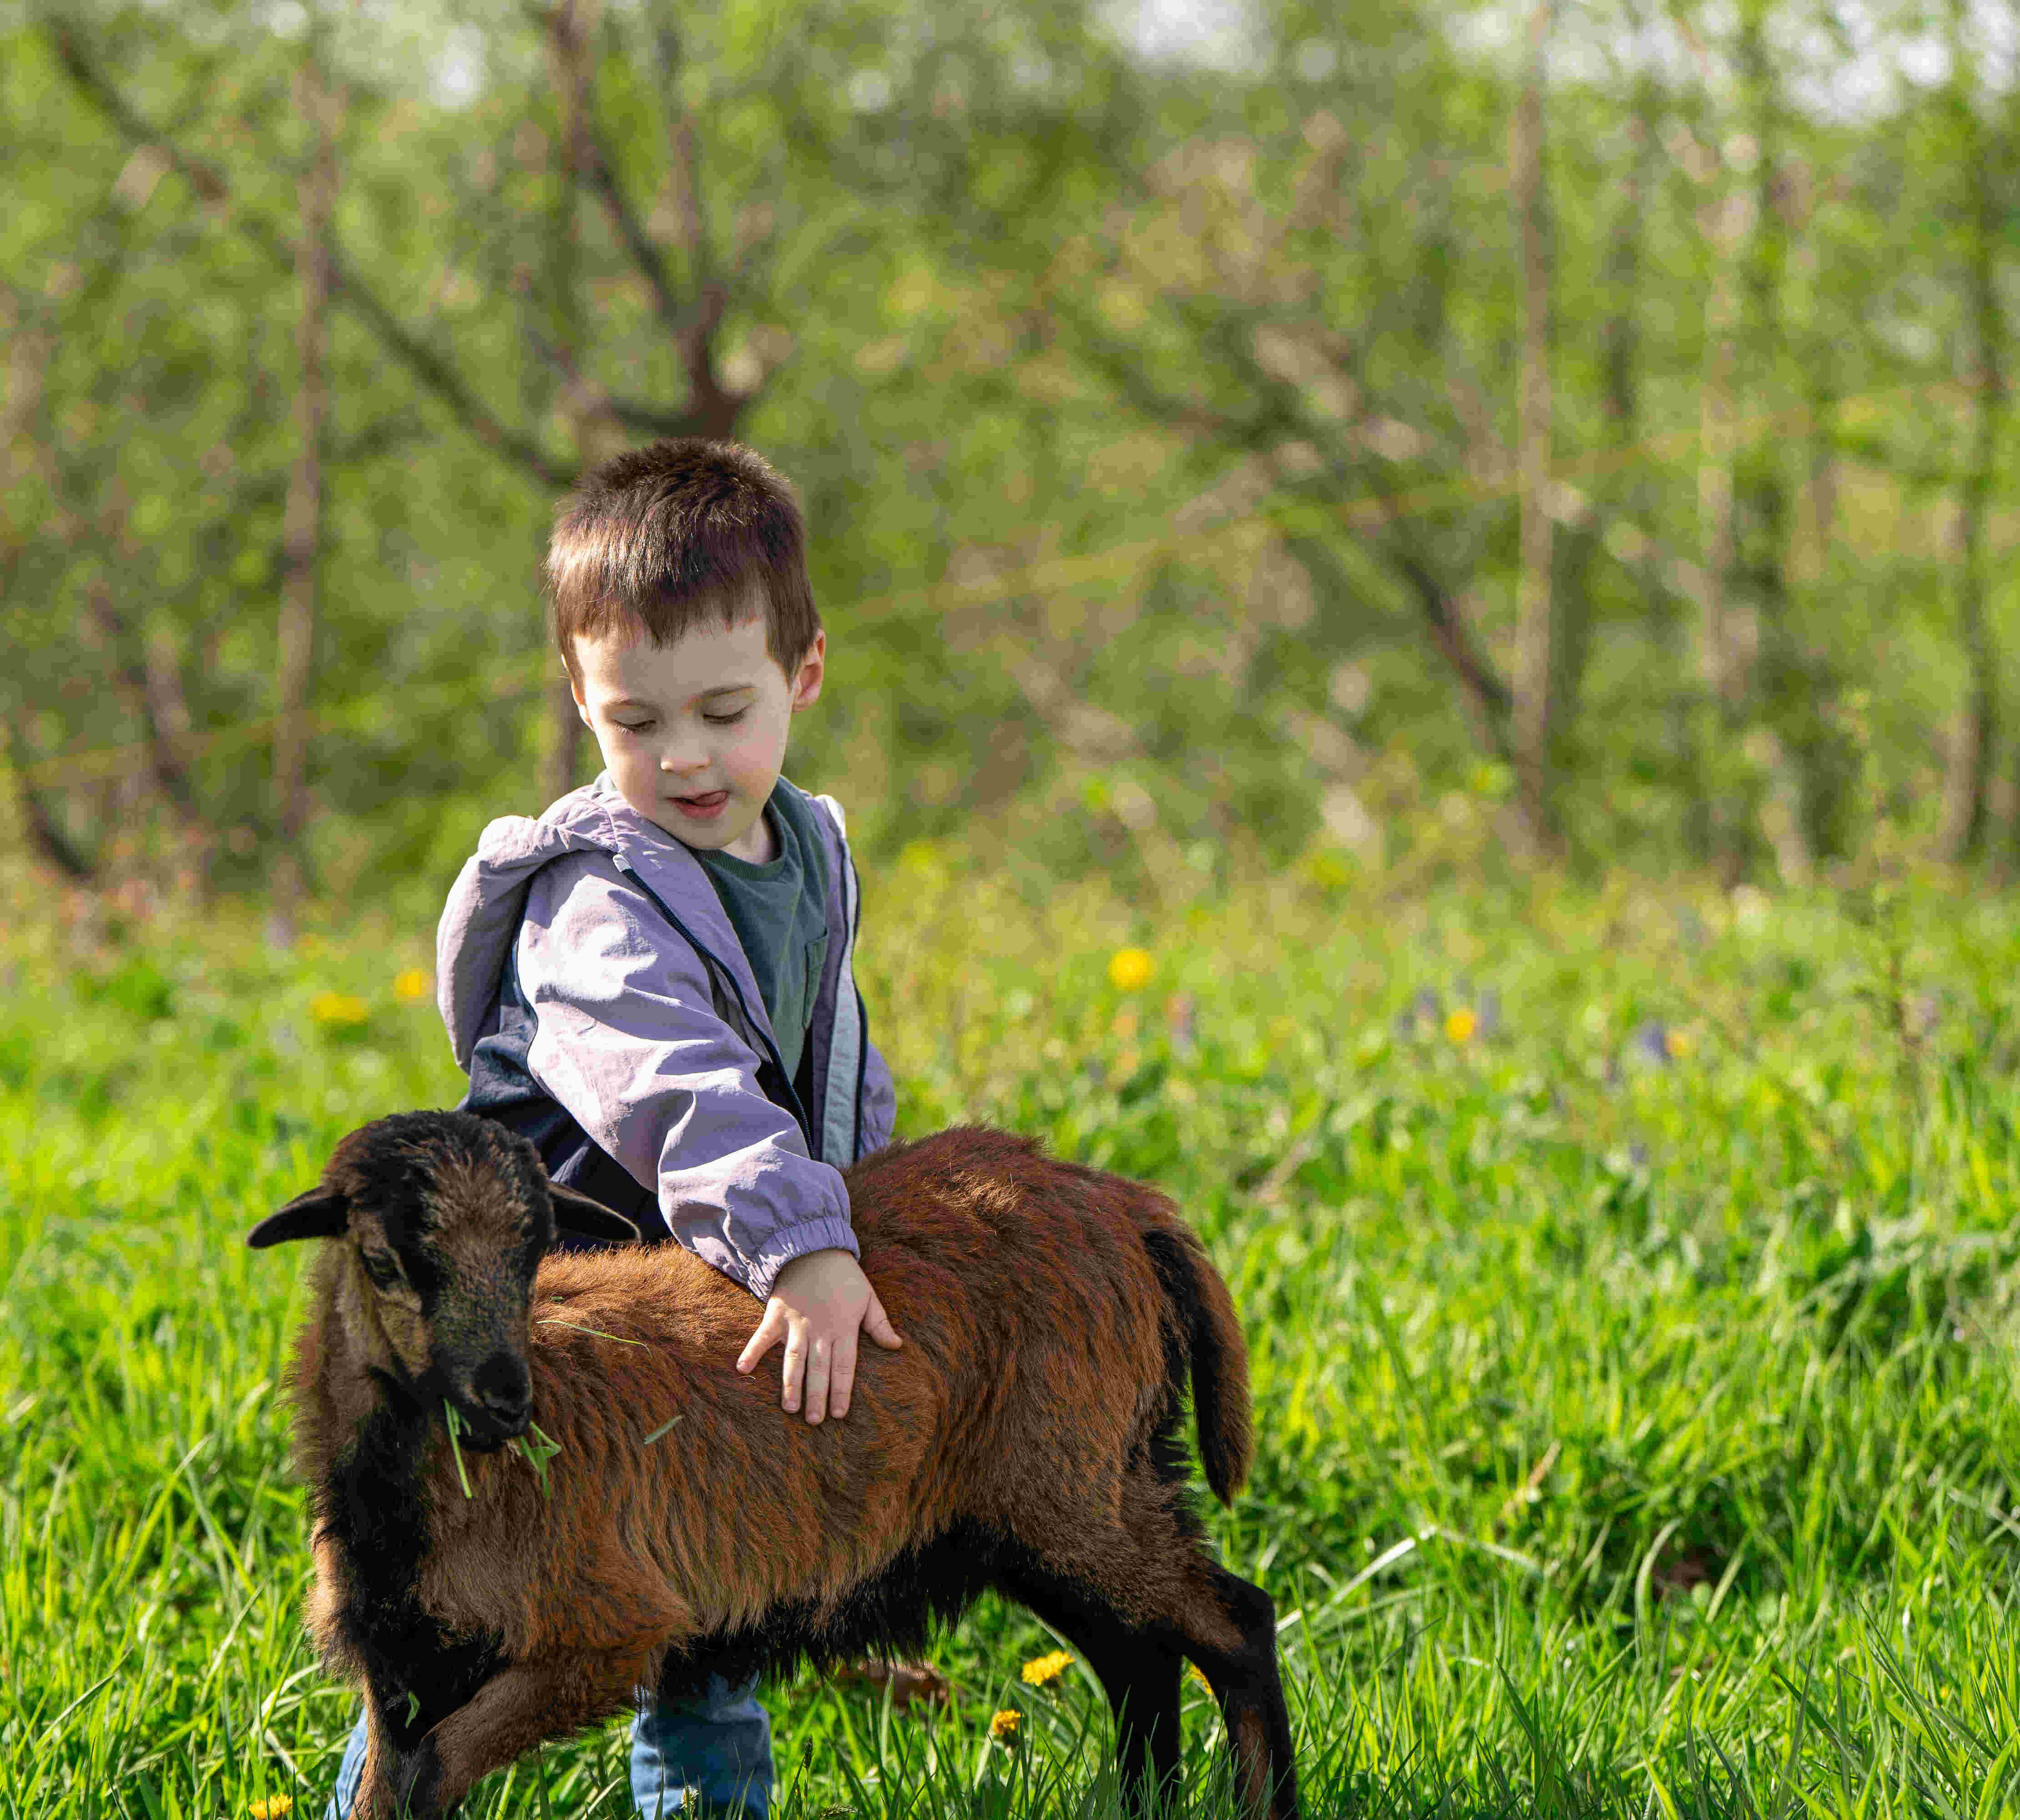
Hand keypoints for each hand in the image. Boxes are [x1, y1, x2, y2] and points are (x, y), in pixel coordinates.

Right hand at [736, 1248, 901, 1423]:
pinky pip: (762, 1336)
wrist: (814, 1247)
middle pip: (819, 1369)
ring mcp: (796, 1323)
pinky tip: (742, 1369)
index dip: (842, 1391)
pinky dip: (752, 1351)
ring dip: (791, 1384)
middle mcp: (820, 1330)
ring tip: (790, 1408)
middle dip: (817, 1396)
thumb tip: (897, 1346)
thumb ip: (879, 1325)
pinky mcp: (776, 1314)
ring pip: (794, 1359)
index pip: (844, 1366)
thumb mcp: (868, 1297)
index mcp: (844, 1328)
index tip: (840, 1414)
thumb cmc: (844, 1276)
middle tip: (814, 1421)